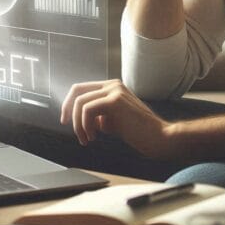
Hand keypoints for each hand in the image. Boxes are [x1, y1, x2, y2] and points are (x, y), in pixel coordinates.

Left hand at [60, 79, 174, 159]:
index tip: (66, 121)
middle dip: (67, 110)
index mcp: (111, 87)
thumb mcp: (112, 121)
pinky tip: (93, 137)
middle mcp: (112, 85)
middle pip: (77, 90)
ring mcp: (114, 90)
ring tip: (87, 139)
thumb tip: (78, 119)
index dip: (69, 104)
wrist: (159, 137)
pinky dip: (85, 125)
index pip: (81, 88)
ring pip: (80, 103)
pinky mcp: (115, 101)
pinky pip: (87, 110)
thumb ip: (97, 116)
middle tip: (68, 127)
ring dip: (78, 124)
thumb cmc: (137, 132)